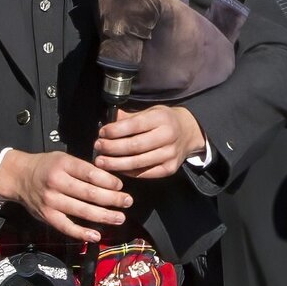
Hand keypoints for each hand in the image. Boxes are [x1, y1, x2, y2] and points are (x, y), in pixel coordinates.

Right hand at [0, 147, 134, 244]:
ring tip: (120, 218)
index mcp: (63, 165)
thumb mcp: (64, 158)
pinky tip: (96, 235)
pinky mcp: (47, 216)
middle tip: (128, 202)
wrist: (18, 177)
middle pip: (89, 193)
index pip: (90, 174)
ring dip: (104, 216)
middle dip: (112, 199)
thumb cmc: (46, 166)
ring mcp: (51, 201)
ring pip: (82, 211)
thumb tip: (111, 181)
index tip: (120, 186)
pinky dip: (82, 233)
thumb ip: (83, 168)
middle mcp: (57, 183)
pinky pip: (66, 227)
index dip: (108, 181)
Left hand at [89, 103, 206, 181]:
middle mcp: (168, 136)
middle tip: (98, 147)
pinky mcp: (169, 169)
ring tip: (101, 161)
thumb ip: (129, 118)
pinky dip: (128, 172)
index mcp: (161, 119)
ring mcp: (170, 155)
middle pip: (134, 146)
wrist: (189, 132)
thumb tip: (108, 122)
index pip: (133, 126)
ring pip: (137, 162)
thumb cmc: (164, 120)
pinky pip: (144, 173)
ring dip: (116, 163)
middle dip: (112, 148)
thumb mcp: (150, 112)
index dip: (115, 131)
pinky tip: (117, 168)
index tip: (101, 133)